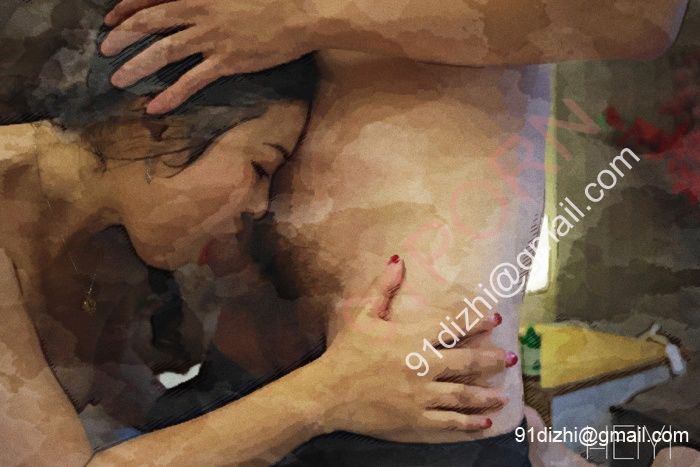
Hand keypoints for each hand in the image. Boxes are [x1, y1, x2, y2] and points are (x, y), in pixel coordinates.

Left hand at [101, 0, 314, 113]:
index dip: (126, 8)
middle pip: (150, 23)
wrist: (301, 13)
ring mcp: (212, 38)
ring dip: (137, 66)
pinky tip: (154, 107)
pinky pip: (192, 81)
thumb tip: (185, 6)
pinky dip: (171, 95)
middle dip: (122, 37)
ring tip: (118, 80)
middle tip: (104, 52)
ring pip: (164, 52)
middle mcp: (199, 11)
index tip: (110, 19)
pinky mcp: (227, 61)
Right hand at [317, 256, 512, 441]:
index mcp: (411, 338)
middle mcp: (422, 366)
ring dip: (487, 394)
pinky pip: (448, 421)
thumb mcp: (363, 315)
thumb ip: (384, 288)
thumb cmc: (345, 352)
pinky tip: (484, 422)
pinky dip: (469, 422)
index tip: (494, 319)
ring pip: (463, 394)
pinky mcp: (415, 419)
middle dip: (492, 359)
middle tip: (511, 357)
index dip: (476, 320)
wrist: (327, 393)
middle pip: (467, 361)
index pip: (453, 326)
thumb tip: (398, 260)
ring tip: (504, 395)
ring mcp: (420, 395)